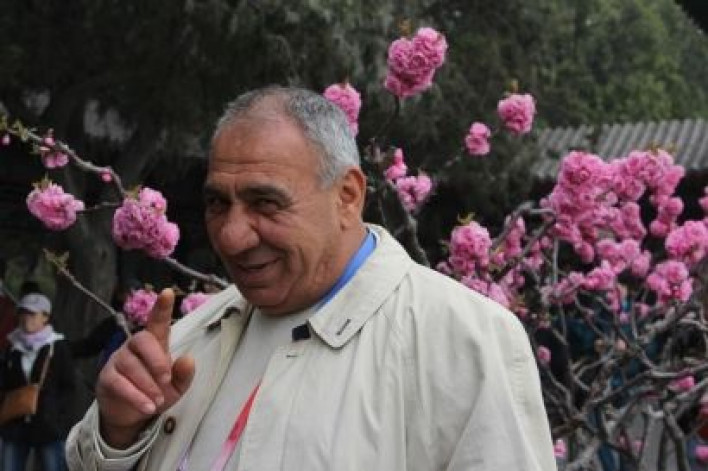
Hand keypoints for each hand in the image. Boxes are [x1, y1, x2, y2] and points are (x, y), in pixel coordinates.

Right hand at [96, 288, 194, 448]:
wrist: (131, 416)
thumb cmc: (156, 392)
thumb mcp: (177, 387)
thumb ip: (184, 374)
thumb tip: (188, 359)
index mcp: (155, 344)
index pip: (157, 322)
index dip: (162, 308)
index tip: (167, 293)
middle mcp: (134, 347)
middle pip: (142, 341)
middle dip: (156, 360)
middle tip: (166, 379)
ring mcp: (118, 360)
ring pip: (131, 366)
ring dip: (148, 385)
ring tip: (158, 401)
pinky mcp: (107, 378)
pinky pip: (120, 383)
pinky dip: (136, 396)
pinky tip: (147, 407)